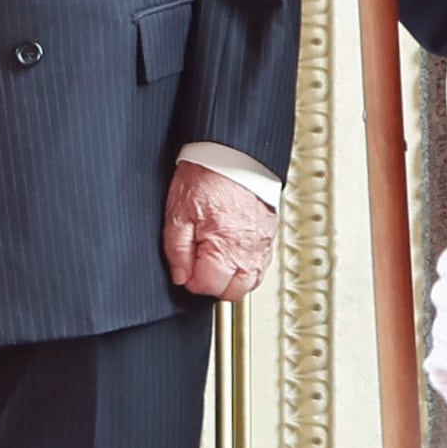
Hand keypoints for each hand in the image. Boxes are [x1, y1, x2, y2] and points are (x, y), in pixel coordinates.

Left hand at [165, 160, 275, 300]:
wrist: (233, 155)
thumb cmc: (205, 178)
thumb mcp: (177, 215)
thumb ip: (176, 251)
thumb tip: (180, 276)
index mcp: (225, 248)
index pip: (208, 287)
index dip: (190, 280)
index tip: (184, 267)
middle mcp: (249, 251)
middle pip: (233, 292)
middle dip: (212, 284)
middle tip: (198, 266)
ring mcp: (263, 245)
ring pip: (250, 282)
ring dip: (231, 278)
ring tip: (214, 260)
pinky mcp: (270, 235)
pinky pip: (260, 265)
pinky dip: (245, 265)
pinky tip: (231, 252)